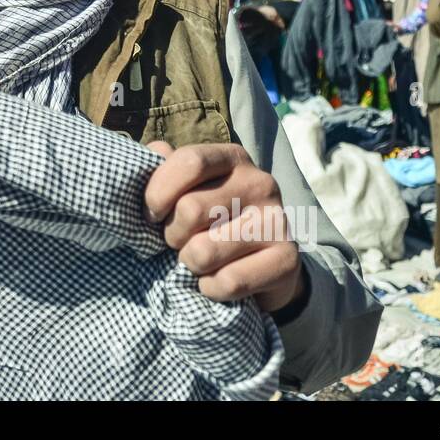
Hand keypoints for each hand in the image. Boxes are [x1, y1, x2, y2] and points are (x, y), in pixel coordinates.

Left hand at [144, 142, 303, 312]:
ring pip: (204, 251)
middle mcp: (260, 183)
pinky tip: (217, 280)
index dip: (158, 192)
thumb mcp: (189, 189)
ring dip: (190, 264)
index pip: (189, 162)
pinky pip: (228, 281)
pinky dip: (211, 288)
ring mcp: (278, 221)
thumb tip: (154, 151)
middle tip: (179, 242)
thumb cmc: (213, 221)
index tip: (151, 215)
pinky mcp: (287, 260)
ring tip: (199, 261)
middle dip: (171, 235)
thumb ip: (166, 169)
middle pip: (190, 209)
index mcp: (233, 158)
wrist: (264, 265)